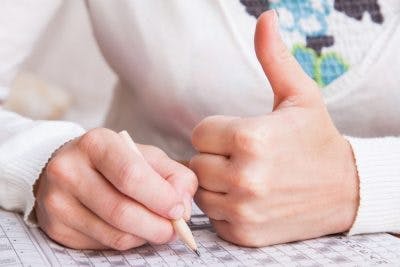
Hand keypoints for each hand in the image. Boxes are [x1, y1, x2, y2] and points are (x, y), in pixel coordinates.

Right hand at [35, 128, 196, 249]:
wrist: (70, 168)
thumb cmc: (115, 161)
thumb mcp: (147, 156)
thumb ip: (174, 175)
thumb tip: (183, 206)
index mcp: (96, 144)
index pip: (131, 175)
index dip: (160, 198)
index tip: (179, 210)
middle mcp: (69, 170)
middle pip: (121, 211)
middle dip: (157, 226)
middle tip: (174, 229)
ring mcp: (58, 201)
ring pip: (114, 234)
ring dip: (145, 236)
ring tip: (157, 227)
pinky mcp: (57, 227)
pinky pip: (104, 244)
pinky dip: (128, 241)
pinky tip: (133, 228)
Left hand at [190, 10, 358, 246]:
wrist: (345, 189)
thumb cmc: (316, 139)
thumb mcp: (299, 95)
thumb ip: (273, 58)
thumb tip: (266, 17)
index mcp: (250, 137)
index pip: (199, 133)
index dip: (215, 133)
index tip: (235, 136)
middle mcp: (244, 176)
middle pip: (196, 163)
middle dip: (214, 158)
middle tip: (241, 157)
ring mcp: (243, 209)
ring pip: (200, 191)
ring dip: (216, 184)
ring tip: (244, 177)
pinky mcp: (245, 233)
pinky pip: (213, 218)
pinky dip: (224, 209)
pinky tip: (247, 199)